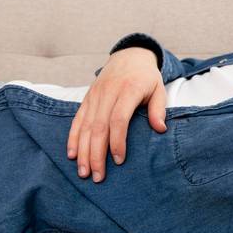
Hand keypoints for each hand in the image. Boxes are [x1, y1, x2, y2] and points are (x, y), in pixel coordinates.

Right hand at [67, 47, 167, 182]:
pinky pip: (77, 120)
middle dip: (96, 154)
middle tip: (97, 177)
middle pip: (99, 127)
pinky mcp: (87, 98)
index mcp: (128, 90)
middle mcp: (108, 93)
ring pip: (86, 126)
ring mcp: (95, 96)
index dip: (117, 141)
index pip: (119, 119)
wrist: (129, 55)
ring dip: (83, 151)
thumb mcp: (158, 89)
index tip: (119, 160)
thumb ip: (159, 109)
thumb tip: (160, 129)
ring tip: (83, 172)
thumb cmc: (146, 77)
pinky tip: (72, 154)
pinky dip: (73, 138)